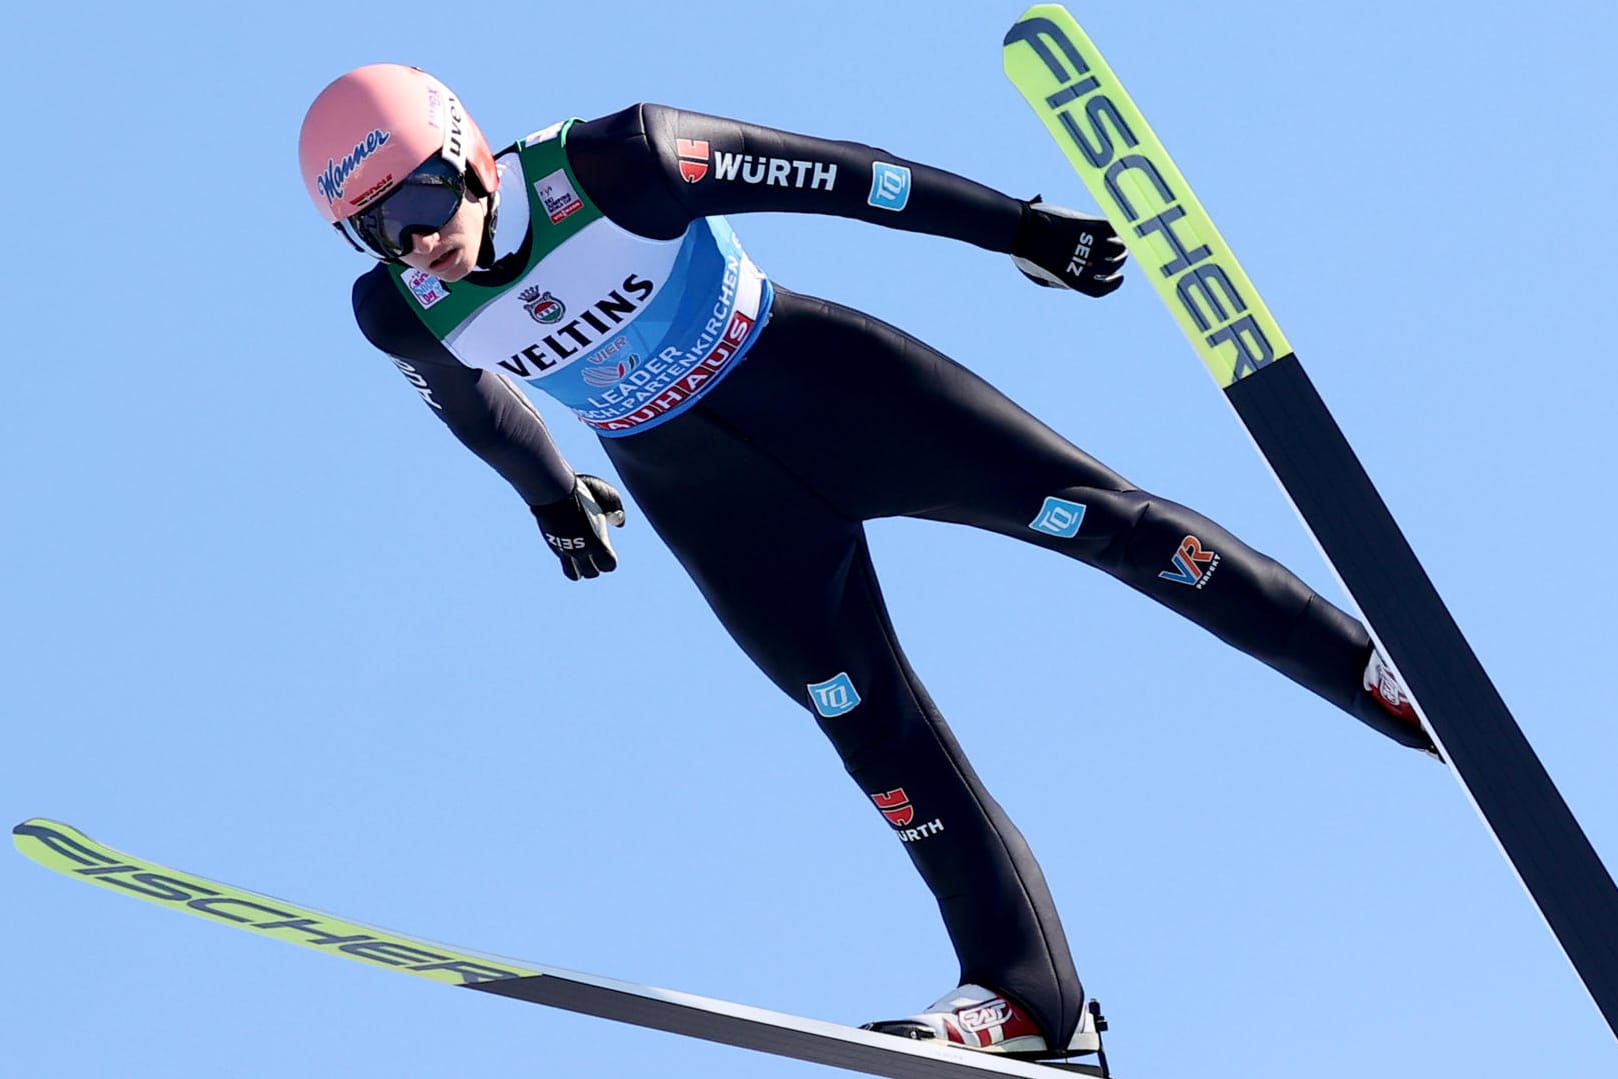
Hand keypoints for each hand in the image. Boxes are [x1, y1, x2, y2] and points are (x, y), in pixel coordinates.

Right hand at [529, 474, 626, 580]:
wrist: (552, 491)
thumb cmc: (583, 491)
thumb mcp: (607, 495)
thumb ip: (616, 511)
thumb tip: (619, 523)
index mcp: (597, 542)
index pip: (608, 565)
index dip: (609, 561)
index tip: (608, 551)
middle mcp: (581, 551)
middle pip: (591, 573)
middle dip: (596, 566)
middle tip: (596, 555)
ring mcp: (565, 550)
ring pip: (574, 574)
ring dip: (580, 570)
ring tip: (583, 559)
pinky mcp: (553, 545)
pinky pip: (562, 562)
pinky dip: (568, 561)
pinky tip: (571, 550)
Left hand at [1010, 199, 1127, 296]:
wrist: (1021, 228)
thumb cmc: (1024, 252)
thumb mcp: (1038, 276)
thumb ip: (1057, 281)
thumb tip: (1070, 284)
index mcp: (1072, 279)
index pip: (1101, 288)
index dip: (1113, 284)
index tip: (1119, 277)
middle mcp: (1085, 264)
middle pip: (1112, 266)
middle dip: (1118, 262)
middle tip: (1119, 256)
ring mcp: (1089, 244)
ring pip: (1117, 248)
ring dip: (1119, 247)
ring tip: (1117, 243)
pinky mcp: (1089, 226)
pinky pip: (1110, 229)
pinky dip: (1114, 230)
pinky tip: (1112, 230)